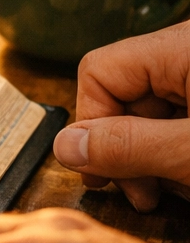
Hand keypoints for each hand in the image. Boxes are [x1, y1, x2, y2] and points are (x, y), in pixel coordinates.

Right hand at [53, 22, 189, 211]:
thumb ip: (131, 147)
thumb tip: (65, 147)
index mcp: (182, 48)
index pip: (99, 72)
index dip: (92, 124)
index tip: (103, 171)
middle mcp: (188, 54)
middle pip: (123, 94)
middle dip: (125, 149)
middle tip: (141, 194)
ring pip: (152, 113)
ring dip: (152, 157)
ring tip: (171, 192)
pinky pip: (180, 119)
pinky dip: (177, 151)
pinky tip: (189, 177)